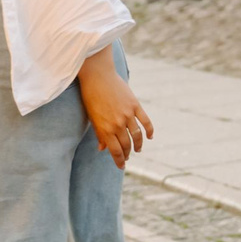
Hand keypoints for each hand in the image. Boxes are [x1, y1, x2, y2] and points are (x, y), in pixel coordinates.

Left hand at [78, 49, 153, 167]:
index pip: (115, 150)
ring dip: (138, 145)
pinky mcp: (135, 105)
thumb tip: (102, 148)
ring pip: (137, 136)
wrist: (97, 76)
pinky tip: (150, 136)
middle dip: (127, 154)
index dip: (119, 160)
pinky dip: (149, 130)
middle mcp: (117, 124)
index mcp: (105, 129)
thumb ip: (99, 134)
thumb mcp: (92, 118)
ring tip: (138, 149)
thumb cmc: (91, 96)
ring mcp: (127, 115)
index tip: (121, 166)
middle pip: (126, 145)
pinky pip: (145, 121)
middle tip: (128, 158)